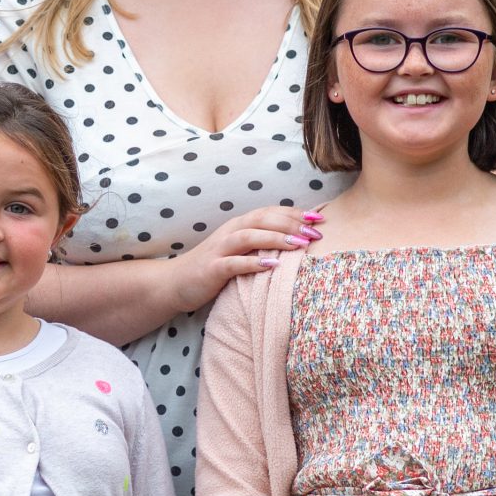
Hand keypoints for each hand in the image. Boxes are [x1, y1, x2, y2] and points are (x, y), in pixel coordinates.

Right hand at [167, 206, 323, 315]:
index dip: (295, 212)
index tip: (320, 217)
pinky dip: (254, 263)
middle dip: (291, 223)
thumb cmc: (214, 267)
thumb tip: (296, 240)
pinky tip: (272, 266)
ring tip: (299, 244)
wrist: (175, 282)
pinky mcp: (212, 269)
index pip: (270, 212)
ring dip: (276, 238)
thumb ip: (262, 243)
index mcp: (239, 225)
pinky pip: (234, 263)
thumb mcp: (239, 250)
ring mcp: (220, 249)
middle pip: (263, 219)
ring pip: (250, 236)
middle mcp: (230, 232)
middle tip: (316, 231)